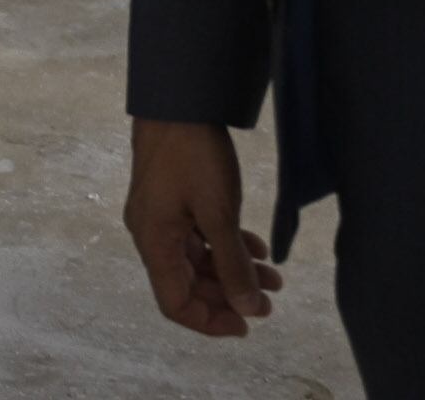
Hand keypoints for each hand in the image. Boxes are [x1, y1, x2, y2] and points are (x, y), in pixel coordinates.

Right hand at [124, 119, 278, 334]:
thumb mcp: (219, 213)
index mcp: (154, 242)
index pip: (175, 303)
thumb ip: (233, 264)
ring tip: (274, 276)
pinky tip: (257, 247)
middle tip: (270, 301)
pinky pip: (199, 236)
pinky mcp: (173, 199)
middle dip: (230, 295)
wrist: (178, 100)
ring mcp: (161, 216)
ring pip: (197, 260)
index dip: (209, 321)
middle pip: (187, 283)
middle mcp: (151, 234)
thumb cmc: (194, 156)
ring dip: (233, 271)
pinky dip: (226, 247)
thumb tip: (248, 309)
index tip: (247, 325)